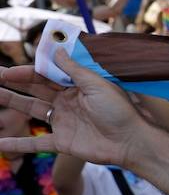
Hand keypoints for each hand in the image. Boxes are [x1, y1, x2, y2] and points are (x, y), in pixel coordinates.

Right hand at [0, 52, 147, 167]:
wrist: (131, 141)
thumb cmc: (120, 111)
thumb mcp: (97, 85)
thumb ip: (75, 70)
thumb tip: (57, 50)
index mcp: (78, 87)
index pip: (48, 75)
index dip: (28, 72)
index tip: (9, 70)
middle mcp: (68, 102)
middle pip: (36, 89)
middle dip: (15, 81)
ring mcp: (64, 121)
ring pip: (32, 109)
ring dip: (12, 102)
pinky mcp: (63, 142)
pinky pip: (36, 143)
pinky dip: (18, 144)